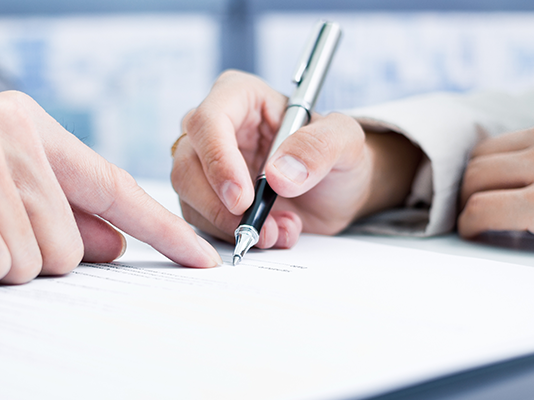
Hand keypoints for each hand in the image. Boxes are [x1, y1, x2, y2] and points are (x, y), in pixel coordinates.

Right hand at [172, 70, 421, 248]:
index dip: (219, 161)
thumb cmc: (338, 155)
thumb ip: (319, 148)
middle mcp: (214, 128)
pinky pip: (201, 222)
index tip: (243, 198)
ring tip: (280, 230)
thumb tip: (278, 175)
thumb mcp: (345, 141)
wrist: (337, 192)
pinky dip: (234, 237)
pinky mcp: (207, 198)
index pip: (209, 121)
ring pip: (189, 198)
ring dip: (230, 225)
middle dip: (219, 206)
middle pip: (187, 165)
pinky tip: (274, 233)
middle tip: (259, 229)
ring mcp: (206, 165)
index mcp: (239, 97)